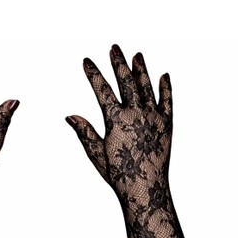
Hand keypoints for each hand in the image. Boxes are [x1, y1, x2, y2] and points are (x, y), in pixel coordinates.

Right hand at [66, 44, 172, 203]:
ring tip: (137, 55)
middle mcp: (136, 114)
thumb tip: (70, 115)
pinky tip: (163, 76)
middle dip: (118, 63)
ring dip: (141, 69)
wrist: (145, 189)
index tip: (87, 60)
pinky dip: (165, 88)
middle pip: (126, 81)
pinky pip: (167, 101)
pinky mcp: (167, 124)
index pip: (102, 90)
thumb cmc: (118, 175)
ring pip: (147, 86)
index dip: (93, 74)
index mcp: (116, 120)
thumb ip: (85, 132)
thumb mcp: (97, 154)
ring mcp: (153, 117)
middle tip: (114, 48)